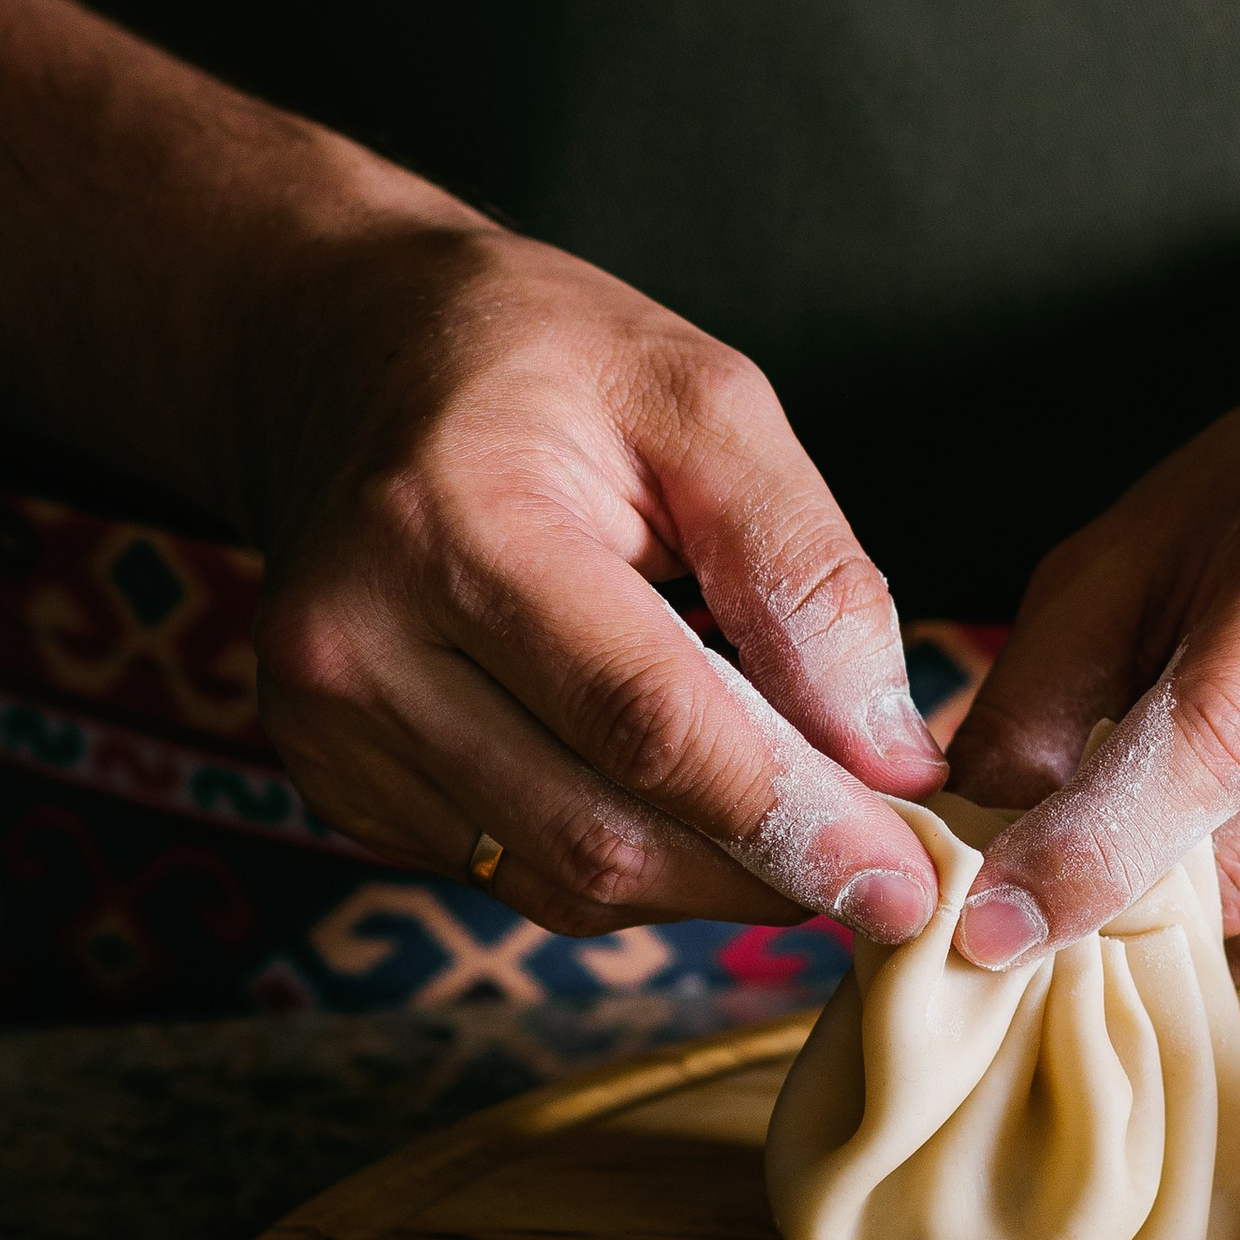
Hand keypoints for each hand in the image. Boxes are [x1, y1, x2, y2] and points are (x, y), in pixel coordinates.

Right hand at [245, 223, 949, 943]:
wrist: (349, 356)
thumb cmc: (539, 362)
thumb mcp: (704, 401)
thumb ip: (806, 571)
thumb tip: (889, 756)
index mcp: (454, 524)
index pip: (646, 722)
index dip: (792, 817)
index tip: (908, 876)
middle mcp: (361, 645)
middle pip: (603, 833)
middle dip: (766, 867)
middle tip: (881, 866)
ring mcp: (331, 729)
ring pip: (565, 883)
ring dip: (706, 878)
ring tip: (790, 816)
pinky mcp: (335, 781)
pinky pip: (516, 875)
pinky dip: (630, 861)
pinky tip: (678, 795)